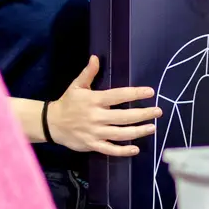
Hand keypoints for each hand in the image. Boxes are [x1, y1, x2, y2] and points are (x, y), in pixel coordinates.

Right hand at [47, 56, 161, 157]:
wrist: (51, 123)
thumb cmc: (67, 103)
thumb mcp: (76, 86)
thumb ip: (88, 73)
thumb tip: (95, 57)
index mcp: (94, 100)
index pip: (118, 96)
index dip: (135, 93)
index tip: (150, 92)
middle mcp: (97, 117)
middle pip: (124, 116)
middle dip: (143, 114)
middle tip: (158, 112)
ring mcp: (95, 132)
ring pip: (121, 133)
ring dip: (138, 131)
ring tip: (152, 128)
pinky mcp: (93, 144)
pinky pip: (110, 149)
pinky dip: (123, 151)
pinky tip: (135, 149)